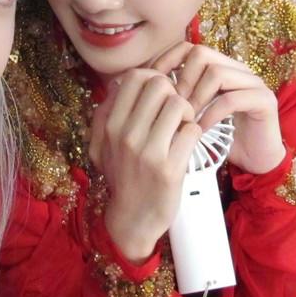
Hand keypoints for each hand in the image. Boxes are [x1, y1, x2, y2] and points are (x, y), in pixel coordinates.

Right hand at [89, 68, 201, 263]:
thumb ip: (104, 114)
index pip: (135, 77)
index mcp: (111, 126)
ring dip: (187, 112)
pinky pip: (192, 130)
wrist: (132, 219)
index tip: (160, 95)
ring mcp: (148, 152)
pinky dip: (194, 133)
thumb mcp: (101, 146)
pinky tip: (187, 143)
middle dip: (174, 92)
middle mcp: (127, 136)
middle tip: (176, 111)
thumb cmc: (122, 178)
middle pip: (159, 85)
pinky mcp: (170, 168)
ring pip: (179, 104)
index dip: (154, 78)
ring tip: (183, 126)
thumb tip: (117, 83)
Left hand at [149, 42, 284, 176]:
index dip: (167, 62)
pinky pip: (232, 99)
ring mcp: (253, 83)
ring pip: (217, 73)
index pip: (188, 48)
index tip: (153, 86)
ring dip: (196, 97)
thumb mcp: (192, 115)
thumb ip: (175, 99)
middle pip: (202, 54)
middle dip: (182, 81)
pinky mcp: (265, 100)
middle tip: (173, 106)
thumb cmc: (220, 139)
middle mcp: (237, 69)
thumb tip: (141, 87)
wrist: (255, 163)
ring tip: (187, 119)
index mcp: (220, 67)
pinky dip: (211, 114)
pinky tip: (200, 129)